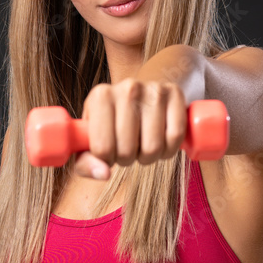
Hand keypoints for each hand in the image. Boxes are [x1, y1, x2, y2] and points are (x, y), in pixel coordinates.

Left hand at [74, 78, 188, 178]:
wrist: (135, 95)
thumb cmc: (109, 122)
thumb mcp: (89, 140)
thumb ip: (86, 163)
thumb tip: (104, 174)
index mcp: (100, 97)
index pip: (102, 148)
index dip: (107, 159)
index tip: (109, 151)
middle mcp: (127, 88)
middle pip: (128, 150)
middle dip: (127, 159)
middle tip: (127, 148)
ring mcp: (154, 89)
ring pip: (153, 147)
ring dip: (148, 157)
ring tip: (142, 146)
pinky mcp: (175, 93)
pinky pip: (175, 136)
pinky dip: (169, 149)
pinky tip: (161, 143)